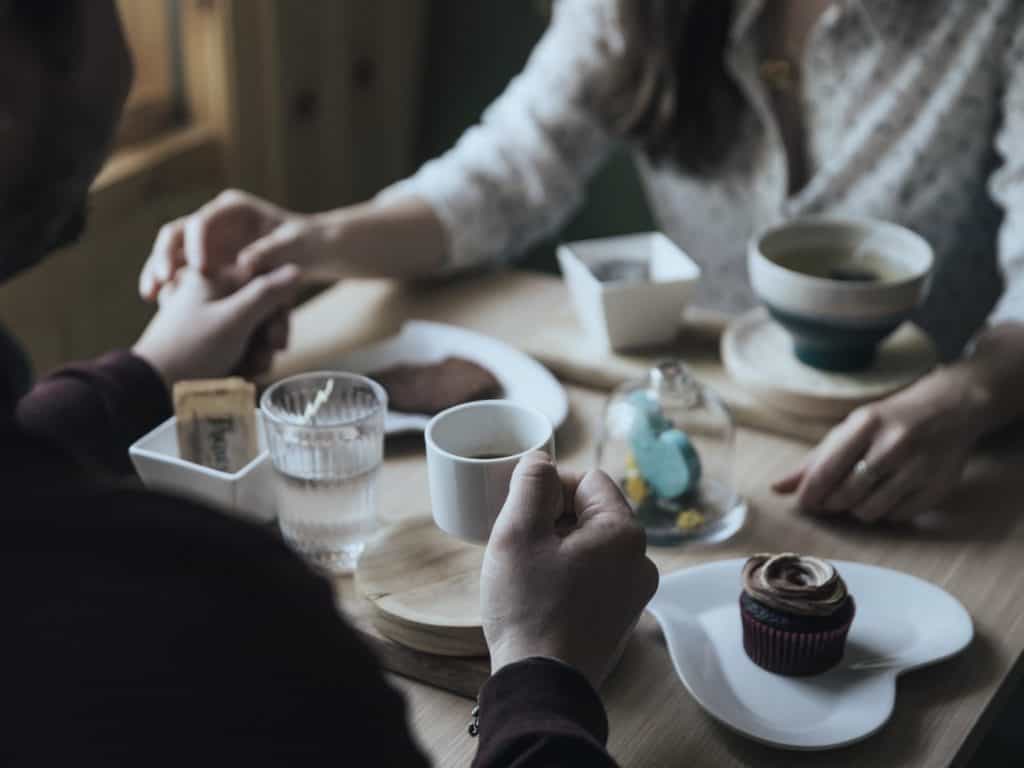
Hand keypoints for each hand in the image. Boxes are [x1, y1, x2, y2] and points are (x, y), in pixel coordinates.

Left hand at [133, 265, 300, 387]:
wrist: (152, 386)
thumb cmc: (191, 349)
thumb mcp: (234, 319)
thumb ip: (267, 293)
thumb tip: (296, 269)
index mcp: (214, 276)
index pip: (265, 282)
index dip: (278, 311)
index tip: (276, 338)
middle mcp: (211, 292)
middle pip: (260, 308)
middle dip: (267, 337)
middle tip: (264, 359)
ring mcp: (208, 316)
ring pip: (252, 329)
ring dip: (257, 352)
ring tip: (247, 371)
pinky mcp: (206, 338)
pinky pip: (237, 344)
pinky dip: (243, 359)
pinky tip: (239, 374)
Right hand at [138, 189, 330, 300]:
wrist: (311, 252)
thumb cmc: (307, 244)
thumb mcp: (294, 246)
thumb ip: (272, 252)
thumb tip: (245, 263)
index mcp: (234, 209)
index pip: (204, 220)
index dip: (197, 243)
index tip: (200, 269)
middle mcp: (214, 221)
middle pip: (177, 233)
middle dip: (165, 255)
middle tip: (162, 281)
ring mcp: (207, 240)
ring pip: (171, 252)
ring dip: (157, 271)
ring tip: (151, 295)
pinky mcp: (205, 261)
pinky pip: (178, 271)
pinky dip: (168, 285)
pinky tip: (159, 303)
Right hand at [480, 453, 658, 689]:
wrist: (541, 685)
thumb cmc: (528, 608)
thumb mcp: (517, 533)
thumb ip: (530, 483)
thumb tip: (540, 460)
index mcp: (624, 532)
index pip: (588, 479)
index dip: (550, 486)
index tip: (521, 510)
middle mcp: (642, 560)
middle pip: (592, 512)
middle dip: (553, 518)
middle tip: (519, 542)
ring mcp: (634, 592)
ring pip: (591, 545)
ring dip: (558, 546)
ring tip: (527, 570)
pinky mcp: (620, 618)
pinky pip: (595, 576)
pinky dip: (568, 574)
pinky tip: (540, 594)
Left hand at [773, 370, 986, 522]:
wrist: (949, 410)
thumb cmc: (888, 421)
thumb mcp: (850, 429)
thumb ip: (814, 460)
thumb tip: (777, 488)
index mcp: (866, 425)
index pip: (825, 471)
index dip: (809, 494)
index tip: (804, 503)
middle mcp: (894, 445)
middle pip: (845, 495)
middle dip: (831, 503)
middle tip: (832, 498)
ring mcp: (919, 468)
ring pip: (870, 511)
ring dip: (857, 510)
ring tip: (861, 493)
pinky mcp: (937, 488)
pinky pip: (897, 517)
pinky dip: (885, 513)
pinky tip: (887, 494)